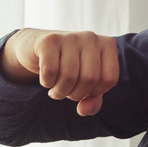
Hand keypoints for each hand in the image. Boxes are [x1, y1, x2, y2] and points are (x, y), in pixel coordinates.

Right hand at [2, 28, 119, 116]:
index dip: (95, 93)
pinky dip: (47, 82)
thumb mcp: (86, 85)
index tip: (84, 90)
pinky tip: (46, 79)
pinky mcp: (49, 40)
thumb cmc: (68, 67)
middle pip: (90, 79)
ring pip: (69, 76)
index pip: (109, 79)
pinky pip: (50, 71)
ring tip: (55, 89)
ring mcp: (70, 36)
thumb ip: (92, 102)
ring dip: (59, 92)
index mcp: (107, 45)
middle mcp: (91, 37)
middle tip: (66, 92)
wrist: (38, 47)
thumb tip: (84, 110)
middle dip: (75, 94)